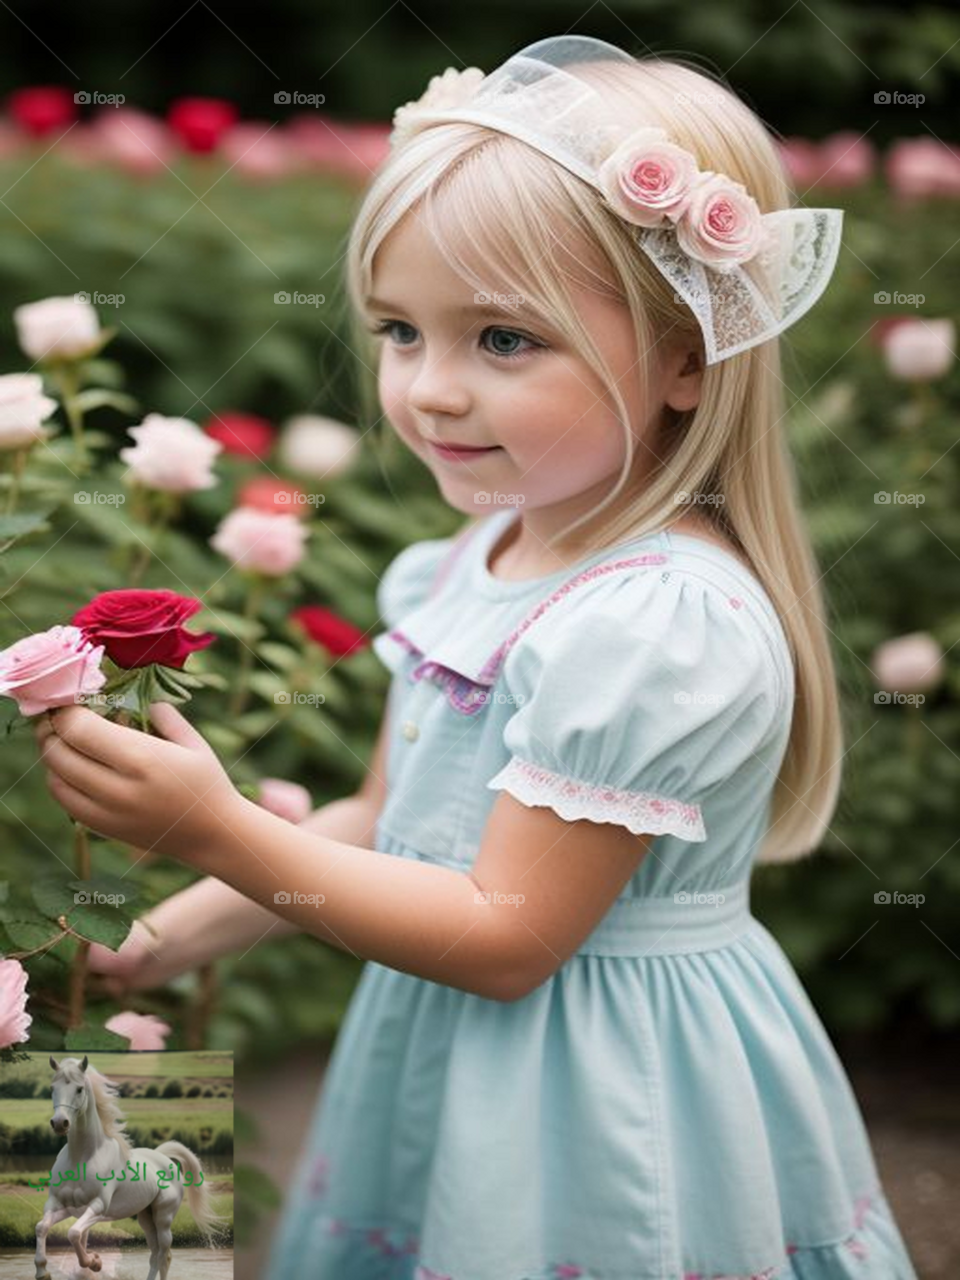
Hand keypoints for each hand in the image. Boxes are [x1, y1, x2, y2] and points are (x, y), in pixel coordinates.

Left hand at [34, 701, 241, 862]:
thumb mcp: (192, 741)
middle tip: (59, 715)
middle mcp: (118, 787)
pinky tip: (72, 765)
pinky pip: (63, 799)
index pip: (78, 728)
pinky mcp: (101, 827)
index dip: (65, 710)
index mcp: (142, 758)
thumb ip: (162, 714)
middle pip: (58, 751)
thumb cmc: (206, 782)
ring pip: (54, 776)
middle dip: (51, 728)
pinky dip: (58, 777)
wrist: (212, 834)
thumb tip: (132, 696)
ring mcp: (106, 811)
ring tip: (64, 738)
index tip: (70, 699)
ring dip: (52, 752)